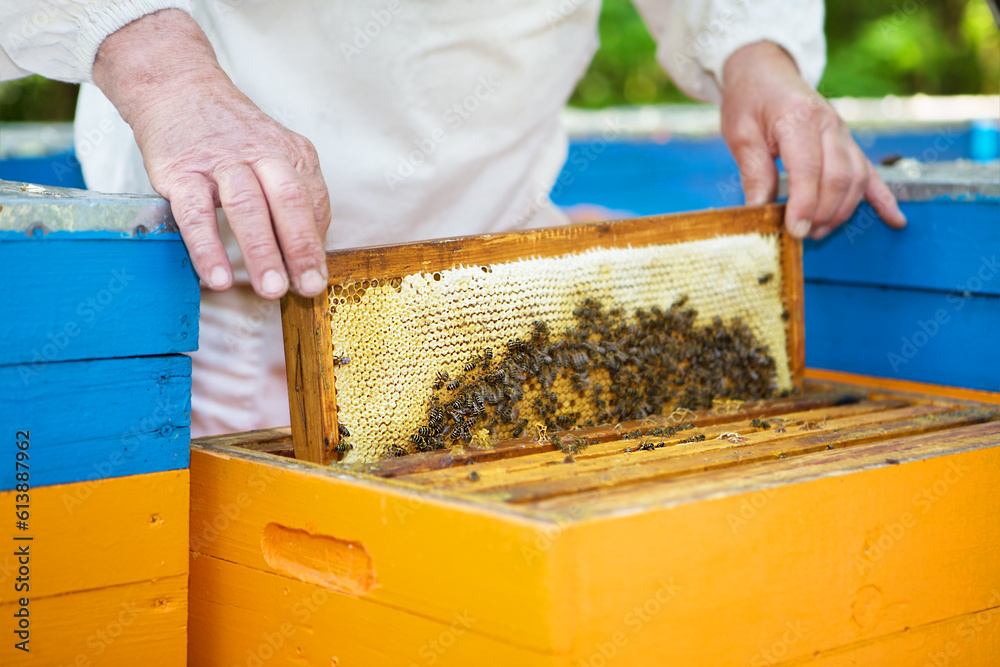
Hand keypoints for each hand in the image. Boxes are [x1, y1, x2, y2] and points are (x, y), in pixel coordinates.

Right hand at [93, 10, 330, 298]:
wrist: (179, 89)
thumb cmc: (232, 136)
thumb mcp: (273, 156)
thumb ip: (293, 198)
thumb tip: (308, 255)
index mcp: (291, 154)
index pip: (313, 202)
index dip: (316, 243)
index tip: (318, 279)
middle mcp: (262, 154)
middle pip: (289, 202)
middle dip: (301, 249)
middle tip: (308, 287)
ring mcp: (221, 162)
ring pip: (247, 207)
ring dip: (262, 251)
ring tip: (271, 289)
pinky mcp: (182, 171)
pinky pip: (196, 213)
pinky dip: (208, 247)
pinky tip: (217, 277)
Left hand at [720, 41, 905, 239]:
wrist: (765, 71)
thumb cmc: (749, 101)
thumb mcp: (740, 134)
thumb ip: (753, 173)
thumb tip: (759, 211)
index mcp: (798, 118)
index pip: (808, 169)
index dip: (804, 205)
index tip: (795, 230)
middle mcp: (829, 124)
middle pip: (838, 177)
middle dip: (822, 213)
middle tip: (802, 235)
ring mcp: (844, 132)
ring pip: (856, 179)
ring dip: (841, 211)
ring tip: (819, 231)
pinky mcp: (849, 142)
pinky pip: (871, 172)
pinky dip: (884, 199)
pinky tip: (895, 221)